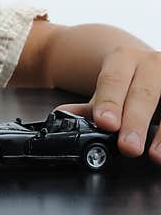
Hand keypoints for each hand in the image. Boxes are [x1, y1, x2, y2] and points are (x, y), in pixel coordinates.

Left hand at [57, 45, 160, 162]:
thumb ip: (89, 105)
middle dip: (136, 122)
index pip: (113, 80)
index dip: (110, 103)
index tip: (106, 123)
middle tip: (128, 148)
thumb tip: (62, 116)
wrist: (148, 64)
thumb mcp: (108, 89)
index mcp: (123, 58)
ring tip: (155, 155)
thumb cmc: (127, 81)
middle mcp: (151, 63)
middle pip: (143, 93)